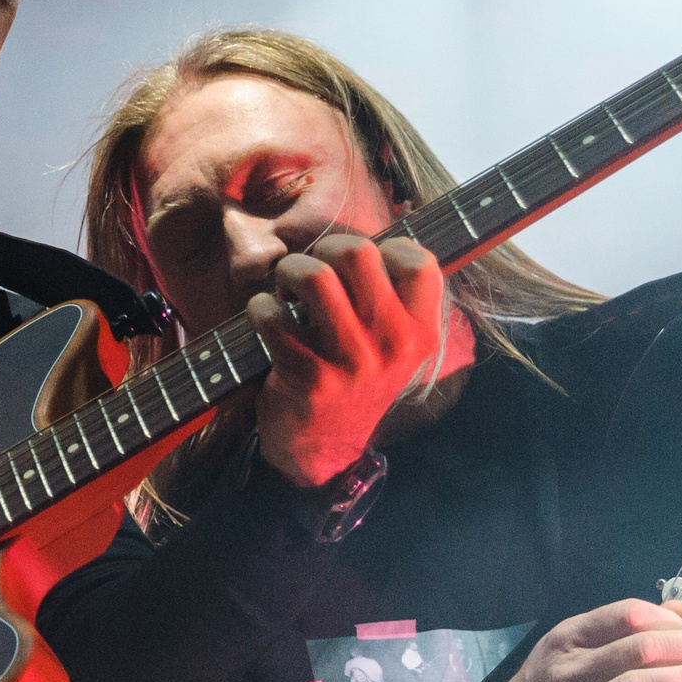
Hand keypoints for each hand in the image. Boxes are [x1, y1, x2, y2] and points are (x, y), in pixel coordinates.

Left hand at [247, 233, 448, 487]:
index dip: (386, 249)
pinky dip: (260, 308)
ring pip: (312, 276)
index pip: (419, 261)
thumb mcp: (390, 343)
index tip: (364, 268)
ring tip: (288, 290)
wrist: (324, 445)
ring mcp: (352, 362)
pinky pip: (273, 315)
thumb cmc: (353, 376)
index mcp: (420, 332)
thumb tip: (362, 236)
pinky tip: (266, 318)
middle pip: (357, 253)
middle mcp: (393, 345)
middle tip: (314, 271)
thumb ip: (389, 295)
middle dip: (324, 250)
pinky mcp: (309, 376)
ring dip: (289, 272)